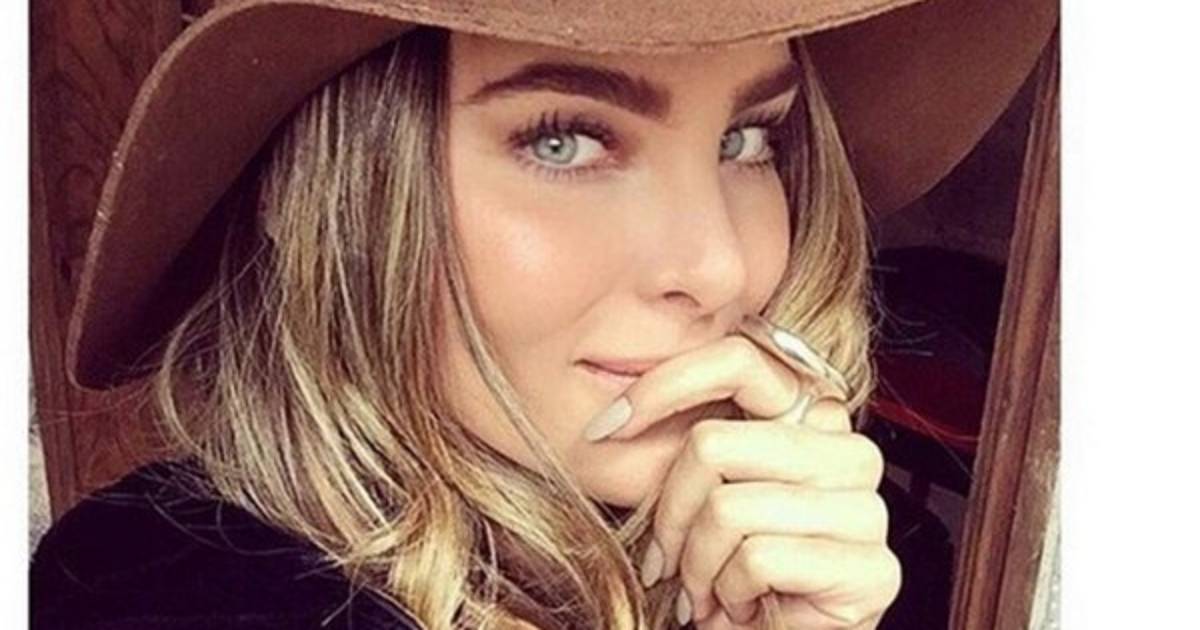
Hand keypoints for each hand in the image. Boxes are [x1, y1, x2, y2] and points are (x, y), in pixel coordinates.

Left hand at [584, 334, 899, 627]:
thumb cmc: (734, 576)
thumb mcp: (704, 495)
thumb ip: (692, 445)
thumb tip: (615, 417)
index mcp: (812, 419)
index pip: (738, 360)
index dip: (660, 387)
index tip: (605, 428)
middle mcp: (849, 451)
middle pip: (713, 443)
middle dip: (669, 514)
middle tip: (667, 561)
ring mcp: (868, 510)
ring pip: (728, 508)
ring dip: (697, 566)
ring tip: (709, 592)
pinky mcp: (872, 569)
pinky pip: (758, 559)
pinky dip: (729, 595)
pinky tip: (742, 608)